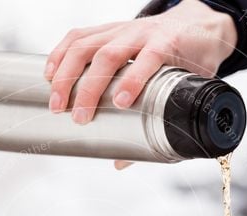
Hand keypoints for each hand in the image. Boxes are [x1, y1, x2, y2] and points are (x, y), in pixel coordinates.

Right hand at [44, 0, 237, 125]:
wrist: (196, 24)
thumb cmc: (190, 60)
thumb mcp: (186, 90)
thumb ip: (155, 124)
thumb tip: (121, 161)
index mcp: (168, 46)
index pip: (149, 59)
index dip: (133, 80)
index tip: (120, 103)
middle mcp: (142, 34)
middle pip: (110, 54)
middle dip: (89, 86)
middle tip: (77, 117)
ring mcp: (121, 29)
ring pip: (87, 44)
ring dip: (66, 74)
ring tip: (56, 102)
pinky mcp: (106, 28)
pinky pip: (78, 36)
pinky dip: (60, 54)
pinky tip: (49, 74)